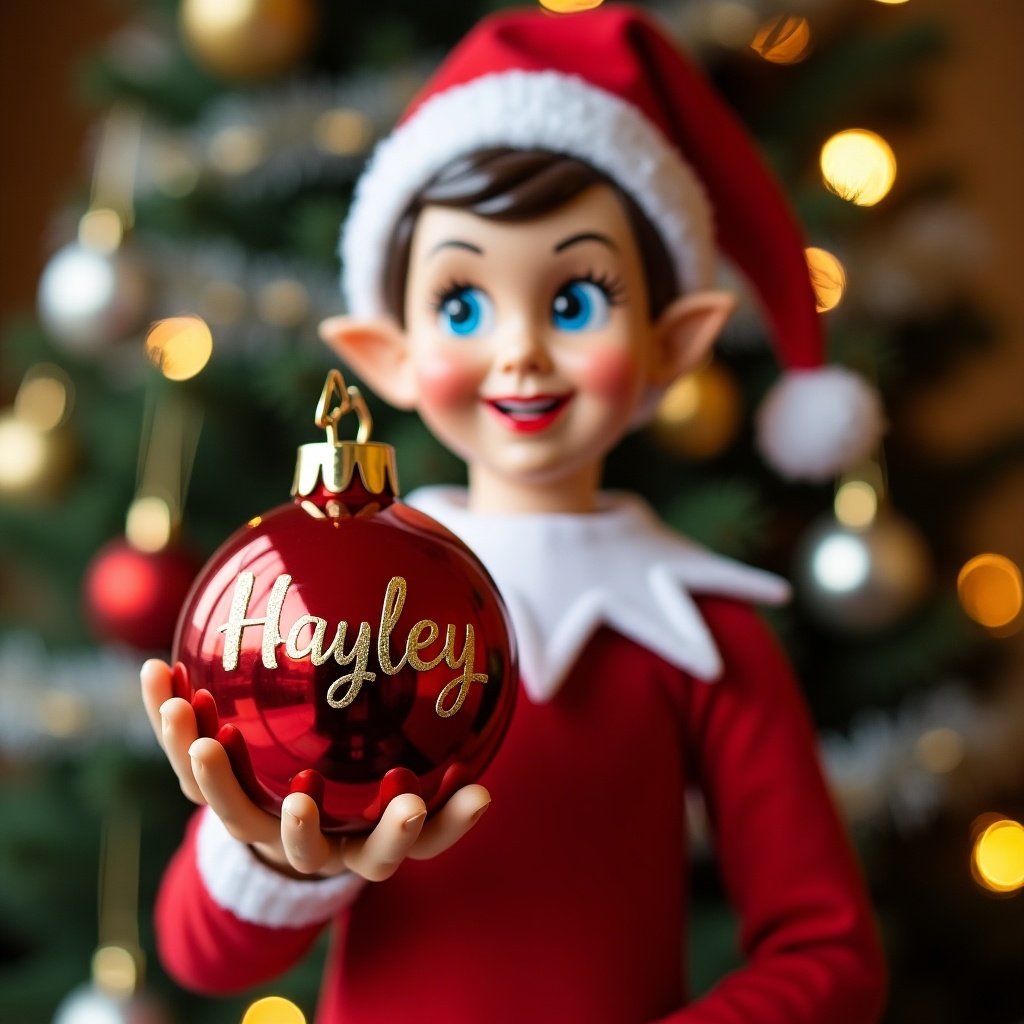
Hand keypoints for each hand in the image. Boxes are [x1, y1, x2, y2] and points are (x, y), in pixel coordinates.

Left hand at [140, 659, 490, 881]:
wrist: (293, 813)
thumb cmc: (366, 781)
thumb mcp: (410, 761)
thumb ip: (440, 723)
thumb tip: (484, 631)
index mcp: (364, 838)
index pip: (396, 846)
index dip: (414, 832)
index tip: (433, 802)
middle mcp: (312, 840)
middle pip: (305, 850)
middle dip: (302, 832)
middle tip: (299, 802)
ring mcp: (258, 822)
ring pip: (230, 813)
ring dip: (209, 776)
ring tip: (193, 727)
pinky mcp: (216, 796)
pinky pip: (188, 765)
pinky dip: (169, 723)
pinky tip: (158, 674)